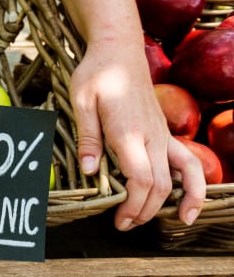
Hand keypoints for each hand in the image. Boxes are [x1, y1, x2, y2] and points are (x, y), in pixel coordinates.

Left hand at [70, 41, 205, 229]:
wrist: (119, 51)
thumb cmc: (96, 74)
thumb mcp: (81, 102)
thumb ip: (88, 138)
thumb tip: (90, 171)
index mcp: (129, 131)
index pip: (141, 178)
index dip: (133, 205)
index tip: (119, 219)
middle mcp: (152, 136)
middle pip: (160, 184)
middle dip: (145, 210)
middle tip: (124, 225)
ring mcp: (163, 134)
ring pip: (183, 174)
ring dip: (182, 200)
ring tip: (178, 221)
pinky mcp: (165, 133)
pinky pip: (189, 161)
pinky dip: (196, 182)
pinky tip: (191, 199)